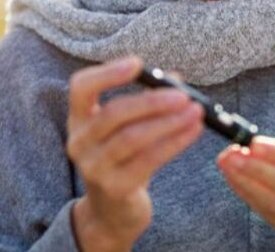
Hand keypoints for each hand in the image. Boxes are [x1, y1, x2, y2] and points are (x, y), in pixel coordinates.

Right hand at [66, 56, 204, 251]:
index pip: (81, 88)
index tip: (138, 64)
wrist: (112, 212)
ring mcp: (94, 168)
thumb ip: (146, 101)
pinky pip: (148, 160)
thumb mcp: (127, 128)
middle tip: (184, 95)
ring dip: (169, 122)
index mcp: (78, 119)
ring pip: (133, 138)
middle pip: (113, 113)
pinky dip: (174, 143)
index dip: (107, 73)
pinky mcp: (115, 188)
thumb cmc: (123, 159)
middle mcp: (79, 142)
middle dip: (152, 101)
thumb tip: (176, 79)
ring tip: (196, 112)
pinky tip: (193, 132)